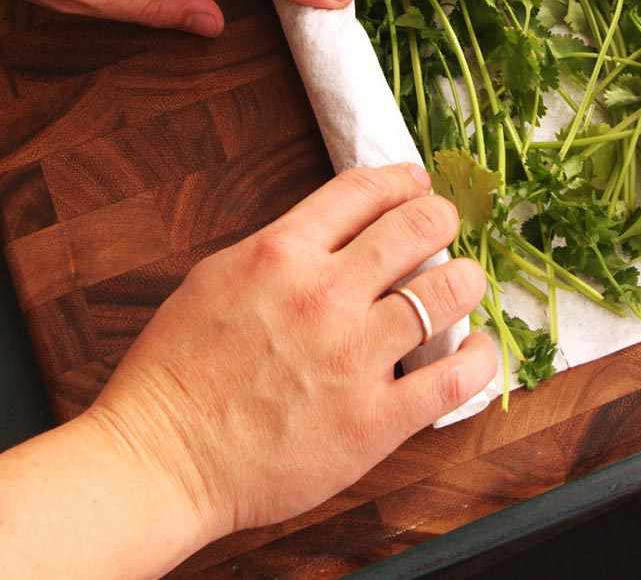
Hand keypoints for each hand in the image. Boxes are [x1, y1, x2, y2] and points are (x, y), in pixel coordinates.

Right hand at [83, 164, 496, 540]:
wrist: (161, 459)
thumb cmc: (176, 374)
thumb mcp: (217, 278)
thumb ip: (279, 251)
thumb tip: (332, 232)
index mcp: (281, 253)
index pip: (364, 190)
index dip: (402, 180)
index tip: (417, 185)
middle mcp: (325, 294)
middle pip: (418, 226)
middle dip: (441, 218)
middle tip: (444, 229)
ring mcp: (355, 356)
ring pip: (449, 291)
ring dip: (466, 280)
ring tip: (463, 285)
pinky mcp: (375, 420)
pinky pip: (456, 376)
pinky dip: (480, 356)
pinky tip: (477, 348)